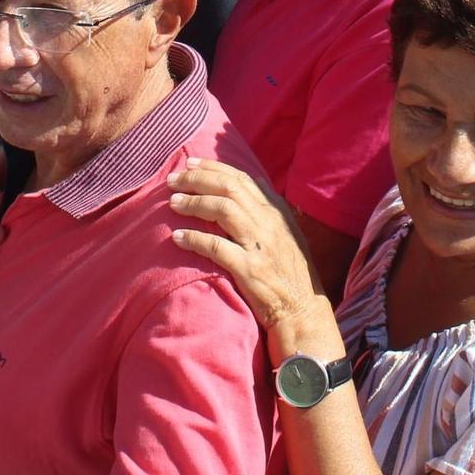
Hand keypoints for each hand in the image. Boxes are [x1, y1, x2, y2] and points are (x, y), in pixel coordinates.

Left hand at [167, 158, 322, 328]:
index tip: (190, 163)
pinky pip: (216, 247)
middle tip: (173, 179)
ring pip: (222, 209)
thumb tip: (251, 180)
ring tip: (172, 203)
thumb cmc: (291, 274)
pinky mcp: (250, 269)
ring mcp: (260, 245)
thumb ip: (269, 208)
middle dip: (197, 179)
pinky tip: (177, 237)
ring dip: (193, 203)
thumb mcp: (287, 233)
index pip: (242, 178)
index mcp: (276, 212)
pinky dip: (194, 239)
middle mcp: (269, 222)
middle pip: (228, 188)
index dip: (213, 167)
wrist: (302, 311)